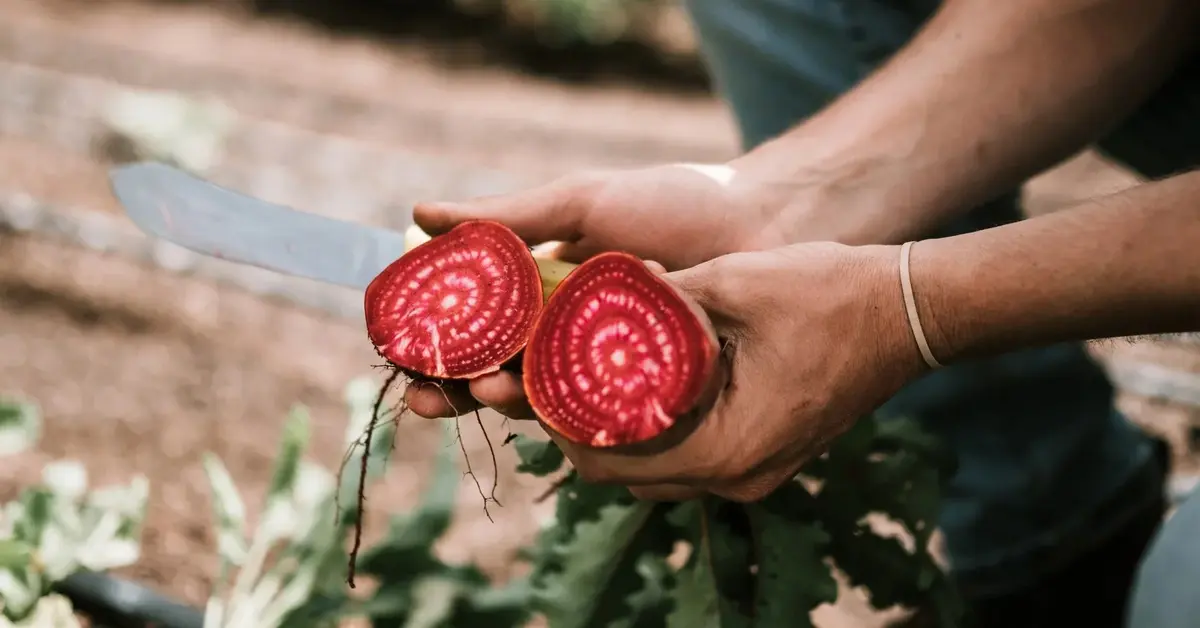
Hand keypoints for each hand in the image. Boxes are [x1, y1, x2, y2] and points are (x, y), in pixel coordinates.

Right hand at [404, 162, 797, 420]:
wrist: (763, 224)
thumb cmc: (673, 206)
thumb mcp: (581, 203)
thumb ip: (505, 216)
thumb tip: (418, 212)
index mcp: (540, 289)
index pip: (471, 325)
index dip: (432, 343)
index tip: (400, 351)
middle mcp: (566, 334)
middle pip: (494, 372)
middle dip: (456, 389)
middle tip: (429, 396)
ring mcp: (605, 368)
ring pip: (539, 400)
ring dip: (505, 403)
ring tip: (490, 392)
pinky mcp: (645, 396)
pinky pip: (598, 416)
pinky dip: (569, 419)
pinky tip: (550, 413)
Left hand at [413, 241, 926, 502]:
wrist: (909, 310)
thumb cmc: (830, 292)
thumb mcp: (729, 283)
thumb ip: (652, 300)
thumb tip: (581, 294)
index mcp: (728, 447)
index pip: (610, 460)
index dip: (557, 421)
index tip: (526, 377)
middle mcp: (738, 476)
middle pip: (624, 474)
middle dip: (575, 428)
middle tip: (539, 376)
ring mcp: (753, 472)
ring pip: (651, 469)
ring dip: (610, 430)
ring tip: (573, 377)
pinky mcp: (761, 456)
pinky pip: (685, 455)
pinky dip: (649, 427)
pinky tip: (630, 382)